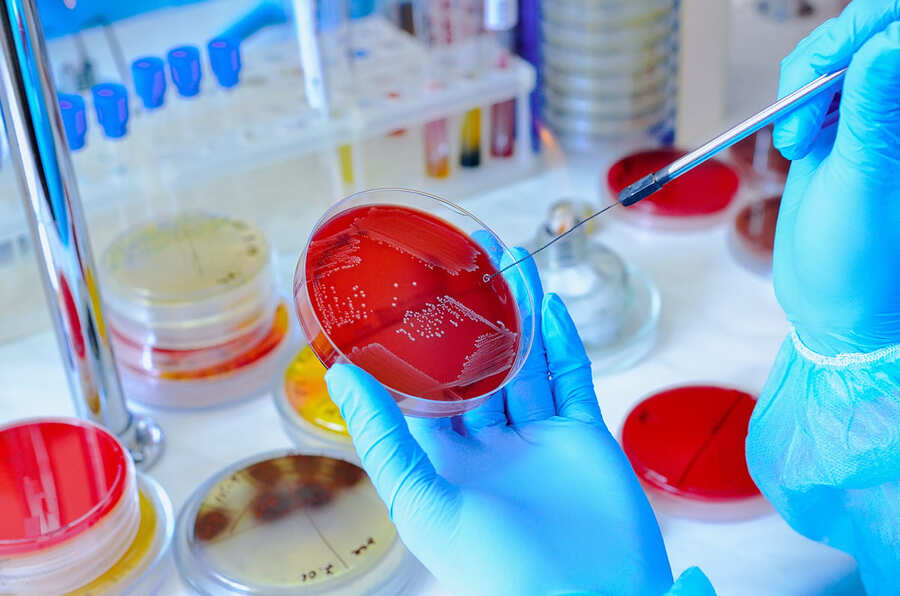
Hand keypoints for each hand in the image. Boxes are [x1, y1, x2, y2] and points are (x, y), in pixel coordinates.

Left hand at [325, 249, 672, 595]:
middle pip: (481, 364)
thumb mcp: (423, 504)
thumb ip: (385, 439)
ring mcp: (541, 439)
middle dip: (477, 311)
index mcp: (446, 462)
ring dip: (521, 312)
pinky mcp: (586, 438)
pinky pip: (573, 379)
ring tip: (510, 258)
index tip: (413, 291)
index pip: (428, 389)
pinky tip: (549, 305)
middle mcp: (492, 445)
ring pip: (528, 362)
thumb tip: (342, 374)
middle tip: (471, 253)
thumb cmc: (495, 570)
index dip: (421, 341)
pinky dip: (563, 342)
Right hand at [772, 1, 899, 354]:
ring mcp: (874, 115)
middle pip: (865, 35)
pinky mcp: (843, 126)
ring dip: (803, 85)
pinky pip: (815, 83)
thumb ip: (874, 107)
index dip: (866, 31)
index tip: (828, 68)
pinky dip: (794, 101)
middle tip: (803, 117)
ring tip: (797, 143)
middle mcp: (899, 109)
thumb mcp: (863, 180)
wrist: (833, 303)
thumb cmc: (859, 258)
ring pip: (836, 55)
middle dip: (825, 61)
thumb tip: (888, 38)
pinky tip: (794, 142)